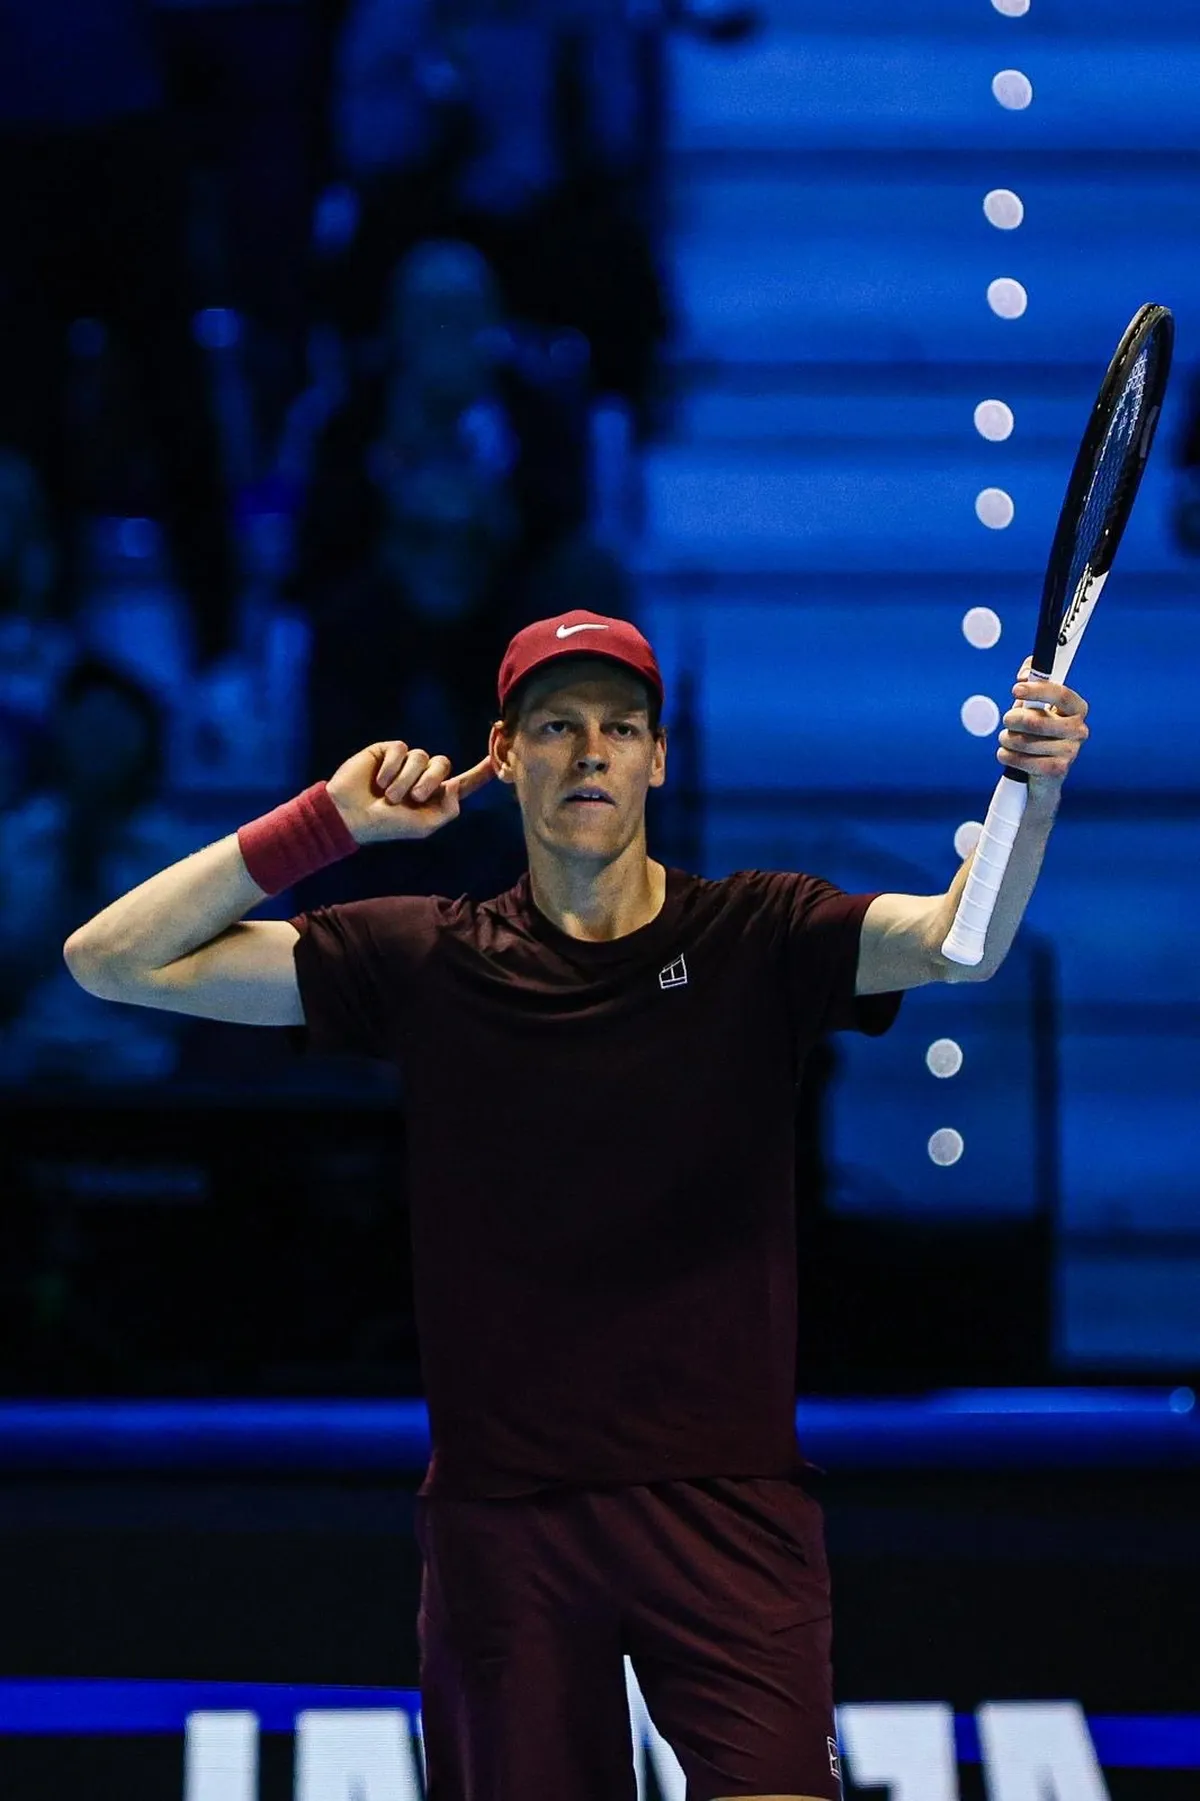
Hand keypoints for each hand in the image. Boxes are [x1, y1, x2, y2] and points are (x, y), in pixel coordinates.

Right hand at [327, 740, 494, 843]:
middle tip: (410, 798)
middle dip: (428, 781)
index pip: (464, 781)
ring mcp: (405, 763)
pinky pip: (401, 749)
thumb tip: (454, 787)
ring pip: (421, 756)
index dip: (482, 771)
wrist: (350, 815)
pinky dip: (392, 768)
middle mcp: (423, 776)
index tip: (500, 758)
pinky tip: (378, 780)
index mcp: (435, 796)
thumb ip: (448, 809)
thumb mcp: (424, 826)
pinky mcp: (388, 751)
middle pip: (442, 764)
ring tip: (388, 794)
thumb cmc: (386, 825)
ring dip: (405, 779)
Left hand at [997, 660, 1088, 780]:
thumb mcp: (1034, 702)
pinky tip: (1006, 754)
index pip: (1060, 694)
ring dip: (1007, 739)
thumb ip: (1031, 677)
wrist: (1042, 771)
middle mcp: (1079, 729)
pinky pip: (1024, 761)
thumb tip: (1024, 675)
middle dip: (1012, 719)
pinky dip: (1008, 756)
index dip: (1037, 690)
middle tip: (1006, 720)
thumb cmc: (1038, 730)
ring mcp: (1071, 751)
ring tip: (1006, 739)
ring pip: (1024, 742)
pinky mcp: (1058, 770)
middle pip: (1036, 721)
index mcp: (1077, 708)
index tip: (1015, 689)